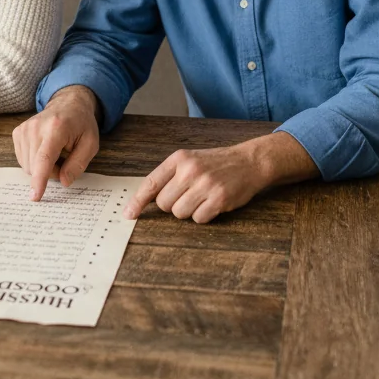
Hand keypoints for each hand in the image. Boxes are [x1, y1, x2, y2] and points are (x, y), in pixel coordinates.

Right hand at [13, 85, 99, 200]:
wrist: (67, 104)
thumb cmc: (81, 124)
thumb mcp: (90, 144)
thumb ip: (78, 164)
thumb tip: (64, 182)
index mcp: (56, 128)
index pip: (44, 158)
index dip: (40, 180)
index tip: (35, 196)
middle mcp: (35, 127)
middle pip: (36, 167)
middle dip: (52, 173)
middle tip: (65, 160)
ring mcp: (24, 129)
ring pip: (28, 167)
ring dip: (43, 168)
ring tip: (55, 153)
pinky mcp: (17, 133)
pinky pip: (23, 160)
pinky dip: (34, 162)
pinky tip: (44, 151)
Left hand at [123, 132, 318, 223]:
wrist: (249, 161)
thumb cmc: (216, 163)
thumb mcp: (190, 160)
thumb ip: (169, 176)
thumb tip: (146, 198)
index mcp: (179, 158)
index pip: (151, 183)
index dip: (137, 201)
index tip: (128, 214)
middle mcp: (189, 170)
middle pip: (164, 204)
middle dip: (172, 205)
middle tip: (188, 196)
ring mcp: (205, 184)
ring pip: (179, 213)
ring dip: (189, 211)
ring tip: (202, 198)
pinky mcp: (218, 198)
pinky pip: (199, 219)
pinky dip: (204, 216)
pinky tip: (213, 203)